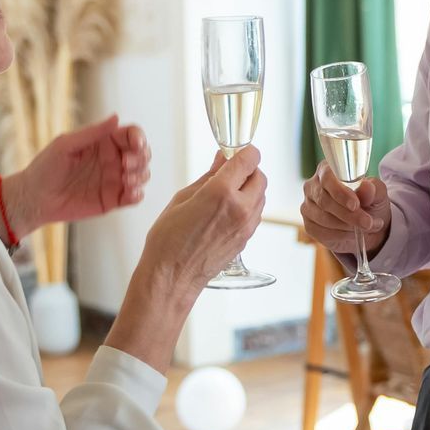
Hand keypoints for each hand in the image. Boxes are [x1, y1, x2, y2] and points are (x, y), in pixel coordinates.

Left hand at [16, 114, 151, 230]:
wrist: (34, 199)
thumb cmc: (45, 167)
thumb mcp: (66, 145)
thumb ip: (92, 132)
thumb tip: (116, 117)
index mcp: (103, 142)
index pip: (131, 135)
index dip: (139, 138)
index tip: (136, 146)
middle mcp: (113, 159)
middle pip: (143, 154)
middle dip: (141, 158)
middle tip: (125, 165)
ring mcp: (114, 180)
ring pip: (143, 174)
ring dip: (141, 175)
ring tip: (126, 180)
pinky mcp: (113, 199)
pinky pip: (135, 196)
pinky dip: (138, 194)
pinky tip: (129, 193)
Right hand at [110, 147, 267, 372]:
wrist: (171, 277)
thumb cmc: (168, 239)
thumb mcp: (183, 198)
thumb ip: (208, 176)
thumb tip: (222, 159)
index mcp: (221, 192)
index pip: (249, 159)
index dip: (245, 152)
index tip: (237, 152)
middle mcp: (240, 208)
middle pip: (260, 177)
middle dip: (248, 170)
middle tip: (230, 173)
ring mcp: (246, 226)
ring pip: (261, 196)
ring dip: (250, 189)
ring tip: (226, 194)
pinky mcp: (246, 239)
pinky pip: (256, 214)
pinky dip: (248, 206)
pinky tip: (227, 212)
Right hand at [300, 162, 389, 256]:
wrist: (367, 225)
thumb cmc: (370, 202)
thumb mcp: (377, 194)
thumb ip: (373, 189)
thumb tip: (366, 186)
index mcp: (327, 170)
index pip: (327, 178)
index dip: (340, 192)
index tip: (355, 205)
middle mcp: (313, 186)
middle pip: (325, 200)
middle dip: (349, 214)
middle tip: (368, 223)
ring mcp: (308, 206)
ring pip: (325, 218)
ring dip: (348, 226)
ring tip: (367, 227)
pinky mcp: (309, 225)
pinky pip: (323, 232)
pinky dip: (342, 235)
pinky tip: (353, 233)